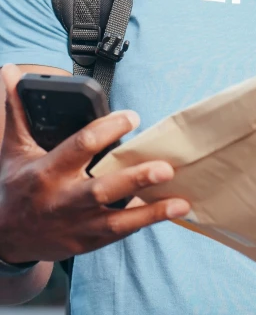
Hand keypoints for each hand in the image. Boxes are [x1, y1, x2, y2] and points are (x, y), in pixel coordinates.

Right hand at [0, 64, 189, 263]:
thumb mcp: (13, 148)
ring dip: (150, 211)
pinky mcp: (85, 243)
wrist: (4, 238)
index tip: (132, 117)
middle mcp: (62, 199)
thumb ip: (17, 111)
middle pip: (102, 189)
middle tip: (166, 167)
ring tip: (180, 201)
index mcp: (46, 171)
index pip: (81, 146)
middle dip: (135, 178)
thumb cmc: (14, 186)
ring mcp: (75, 225)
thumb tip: (8, 72)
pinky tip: (168, 212)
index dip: (108, 129)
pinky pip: (118, 234)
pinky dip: (142, 223)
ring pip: (117, 220)